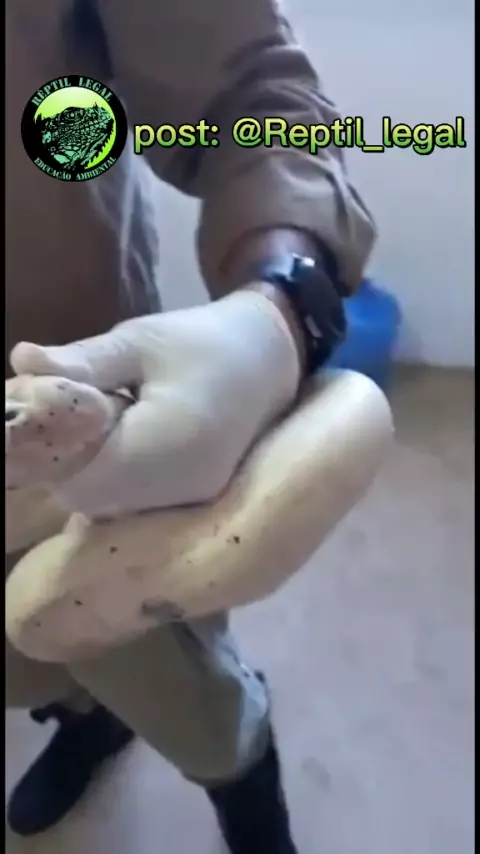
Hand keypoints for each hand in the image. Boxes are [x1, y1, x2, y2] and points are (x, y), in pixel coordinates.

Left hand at [10, 290, 300, 517]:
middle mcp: (180, 489)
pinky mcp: (195, 499)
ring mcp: (191, 500)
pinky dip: (117, 477)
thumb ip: (82, 361)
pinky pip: (136, 502)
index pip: (79, 478)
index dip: (53, 450)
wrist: (273, 357)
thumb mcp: (141, 341)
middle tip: (75, 410)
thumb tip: (21, 361)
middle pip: (91, 498)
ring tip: (105, 420)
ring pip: (110, 504)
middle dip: (68, 460)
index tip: (49, 411)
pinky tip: (126, 439)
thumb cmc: (205, 341)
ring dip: (92, 469)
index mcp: (166, 448)